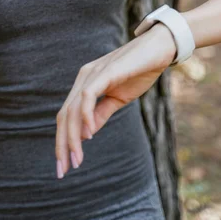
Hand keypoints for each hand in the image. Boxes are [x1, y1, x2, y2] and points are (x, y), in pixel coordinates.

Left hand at [55, 23, 176, 177]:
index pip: (66, 116)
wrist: (158, 49)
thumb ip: (101, 114)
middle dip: (62, 145)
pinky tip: (90, 134)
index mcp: (85, 84)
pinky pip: (88, 96)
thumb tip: (85, 135)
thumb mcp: (118, 99)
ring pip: (72, 109)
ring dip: (72, 137)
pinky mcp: (105, 72)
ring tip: (76, 160)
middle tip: (63, 171)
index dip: (63, 141)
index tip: (65, 165)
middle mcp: (83, 78)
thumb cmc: (139, 71)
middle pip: (63, 115)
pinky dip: (86, 116)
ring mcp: (92, 73)